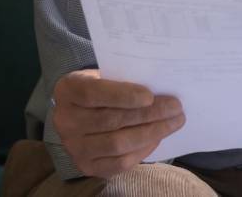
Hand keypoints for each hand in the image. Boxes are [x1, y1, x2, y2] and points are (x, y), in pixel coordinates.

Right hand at [51, 69, 185, 177]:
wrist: (81, 111)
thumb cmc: (101, 87)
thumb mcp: (105, 74)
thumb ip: (125, 79)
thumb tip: (161, 86)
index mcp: (67, 90)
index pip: (94, 94)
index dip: (123, 95)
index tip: (150, 96)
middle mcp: (65, 121)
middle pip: (112, 120)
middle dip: (149, 114)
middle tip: (175, 107)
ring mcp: (74, 147)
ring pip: (118, 144)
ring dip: (152, 133)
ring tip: (174, 122)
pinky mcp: (87, 166)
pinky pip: (120, 163)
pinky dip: (143, 151)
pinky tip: (158, 138)